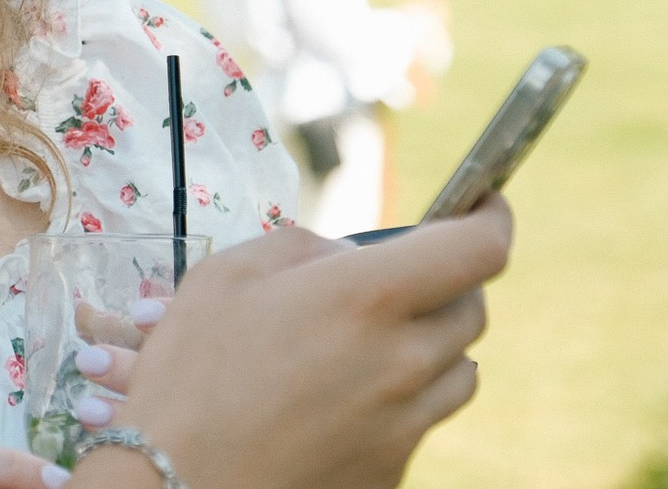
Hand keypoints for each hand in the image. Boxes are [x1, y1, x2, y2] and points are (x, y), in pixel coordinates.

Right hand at [82, 196, 512, 488]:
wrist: (176, 486)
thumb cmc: (190, 376)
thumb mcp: (227, 275)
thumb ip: (302, 247)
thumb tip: (346, 255)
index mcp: (367, 297)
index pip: (480, 250)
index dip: (492, 219)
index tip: (483, 207)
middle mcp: (403, 362)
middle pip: (473, 311)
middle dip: (445, 285)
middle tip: (395, 283)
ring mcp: (404, 425)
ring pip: (459, 370)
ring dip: (430, 345)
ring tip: (368, 345)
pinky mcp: (392, 471)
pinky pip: (422, 423)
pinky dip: (401, 401)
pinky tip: (340, 399)